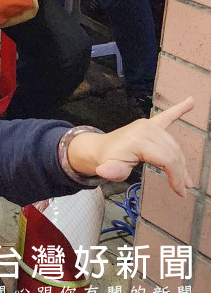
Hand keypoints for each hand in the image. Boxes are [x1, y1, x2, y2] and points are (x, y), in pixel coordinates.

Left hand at [67, 97, 196, 195]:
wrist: (100, 148)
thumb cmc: (107, 160)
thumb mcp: (109, 169)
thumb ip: (111, 171)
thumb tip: (104, 171)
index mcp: (138, 141)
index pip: (167, 160)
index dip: (176, 177)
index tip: (180, 191)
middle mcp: (145, 129)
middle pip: (173, 153)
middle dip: (181, 173)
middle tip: (183, 188)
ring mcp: (148, 125)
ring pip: (174, 146)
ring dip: (182, 162)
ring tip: (186, 179)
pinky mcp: (149, 124)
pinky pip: (167, 116)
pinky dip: (179, 109)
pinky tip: (191, 101)